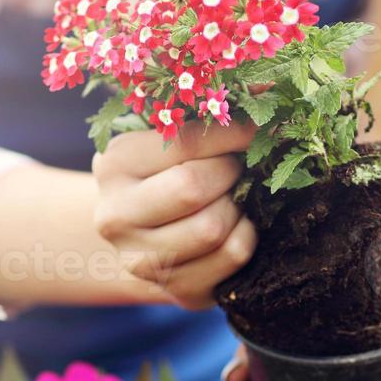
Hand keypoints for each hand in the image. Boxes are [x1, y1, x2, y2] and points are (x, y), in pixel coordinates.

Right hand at [92, 123, 258, 309]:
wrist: (143, 235)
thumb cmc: (165, 173)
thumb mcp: (168, 139)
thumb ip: (207, 115)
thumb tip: (266, 88)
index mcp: (114, 166)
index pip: (182, 142)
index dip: (232, 131)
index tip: (261, 125)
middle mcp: (115, 217)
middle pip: (192, 189)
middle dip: (229, 173)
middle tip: (238, 168)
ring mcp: (142, 262)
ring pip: (213, 228)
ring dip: (238, 207)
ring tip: (233, 198)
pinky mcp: (177, 291)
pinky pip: (232, 257)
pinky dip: (246, 236)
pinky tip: (237, 225)